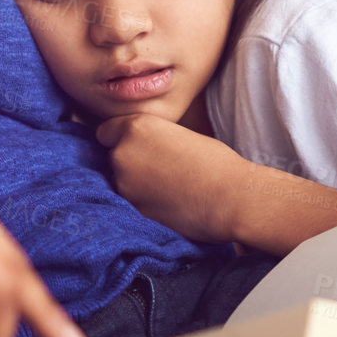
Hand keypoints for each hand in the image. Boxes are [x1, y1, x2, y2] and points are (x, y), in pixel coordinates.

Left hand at [96, 113, 243, 242]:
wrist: (231, 198)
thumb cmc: (215, 162)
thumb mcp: (177, 134)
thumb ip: (150, 138)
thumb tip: (139, 147)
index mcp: (135, 127)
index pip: (105, 132)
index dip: (119, 139)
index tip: (133, 147)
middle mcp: (122, 154)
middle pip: (111, 157)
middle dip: (128, 162)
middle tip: (157, 168)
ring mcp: (125, 184)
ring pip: (119, 181)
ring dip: (134, 183)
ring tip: (165, 187)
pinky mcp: (133, 209)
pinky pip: (129, 202)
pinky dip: (142, 201)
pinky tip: (166, 201)